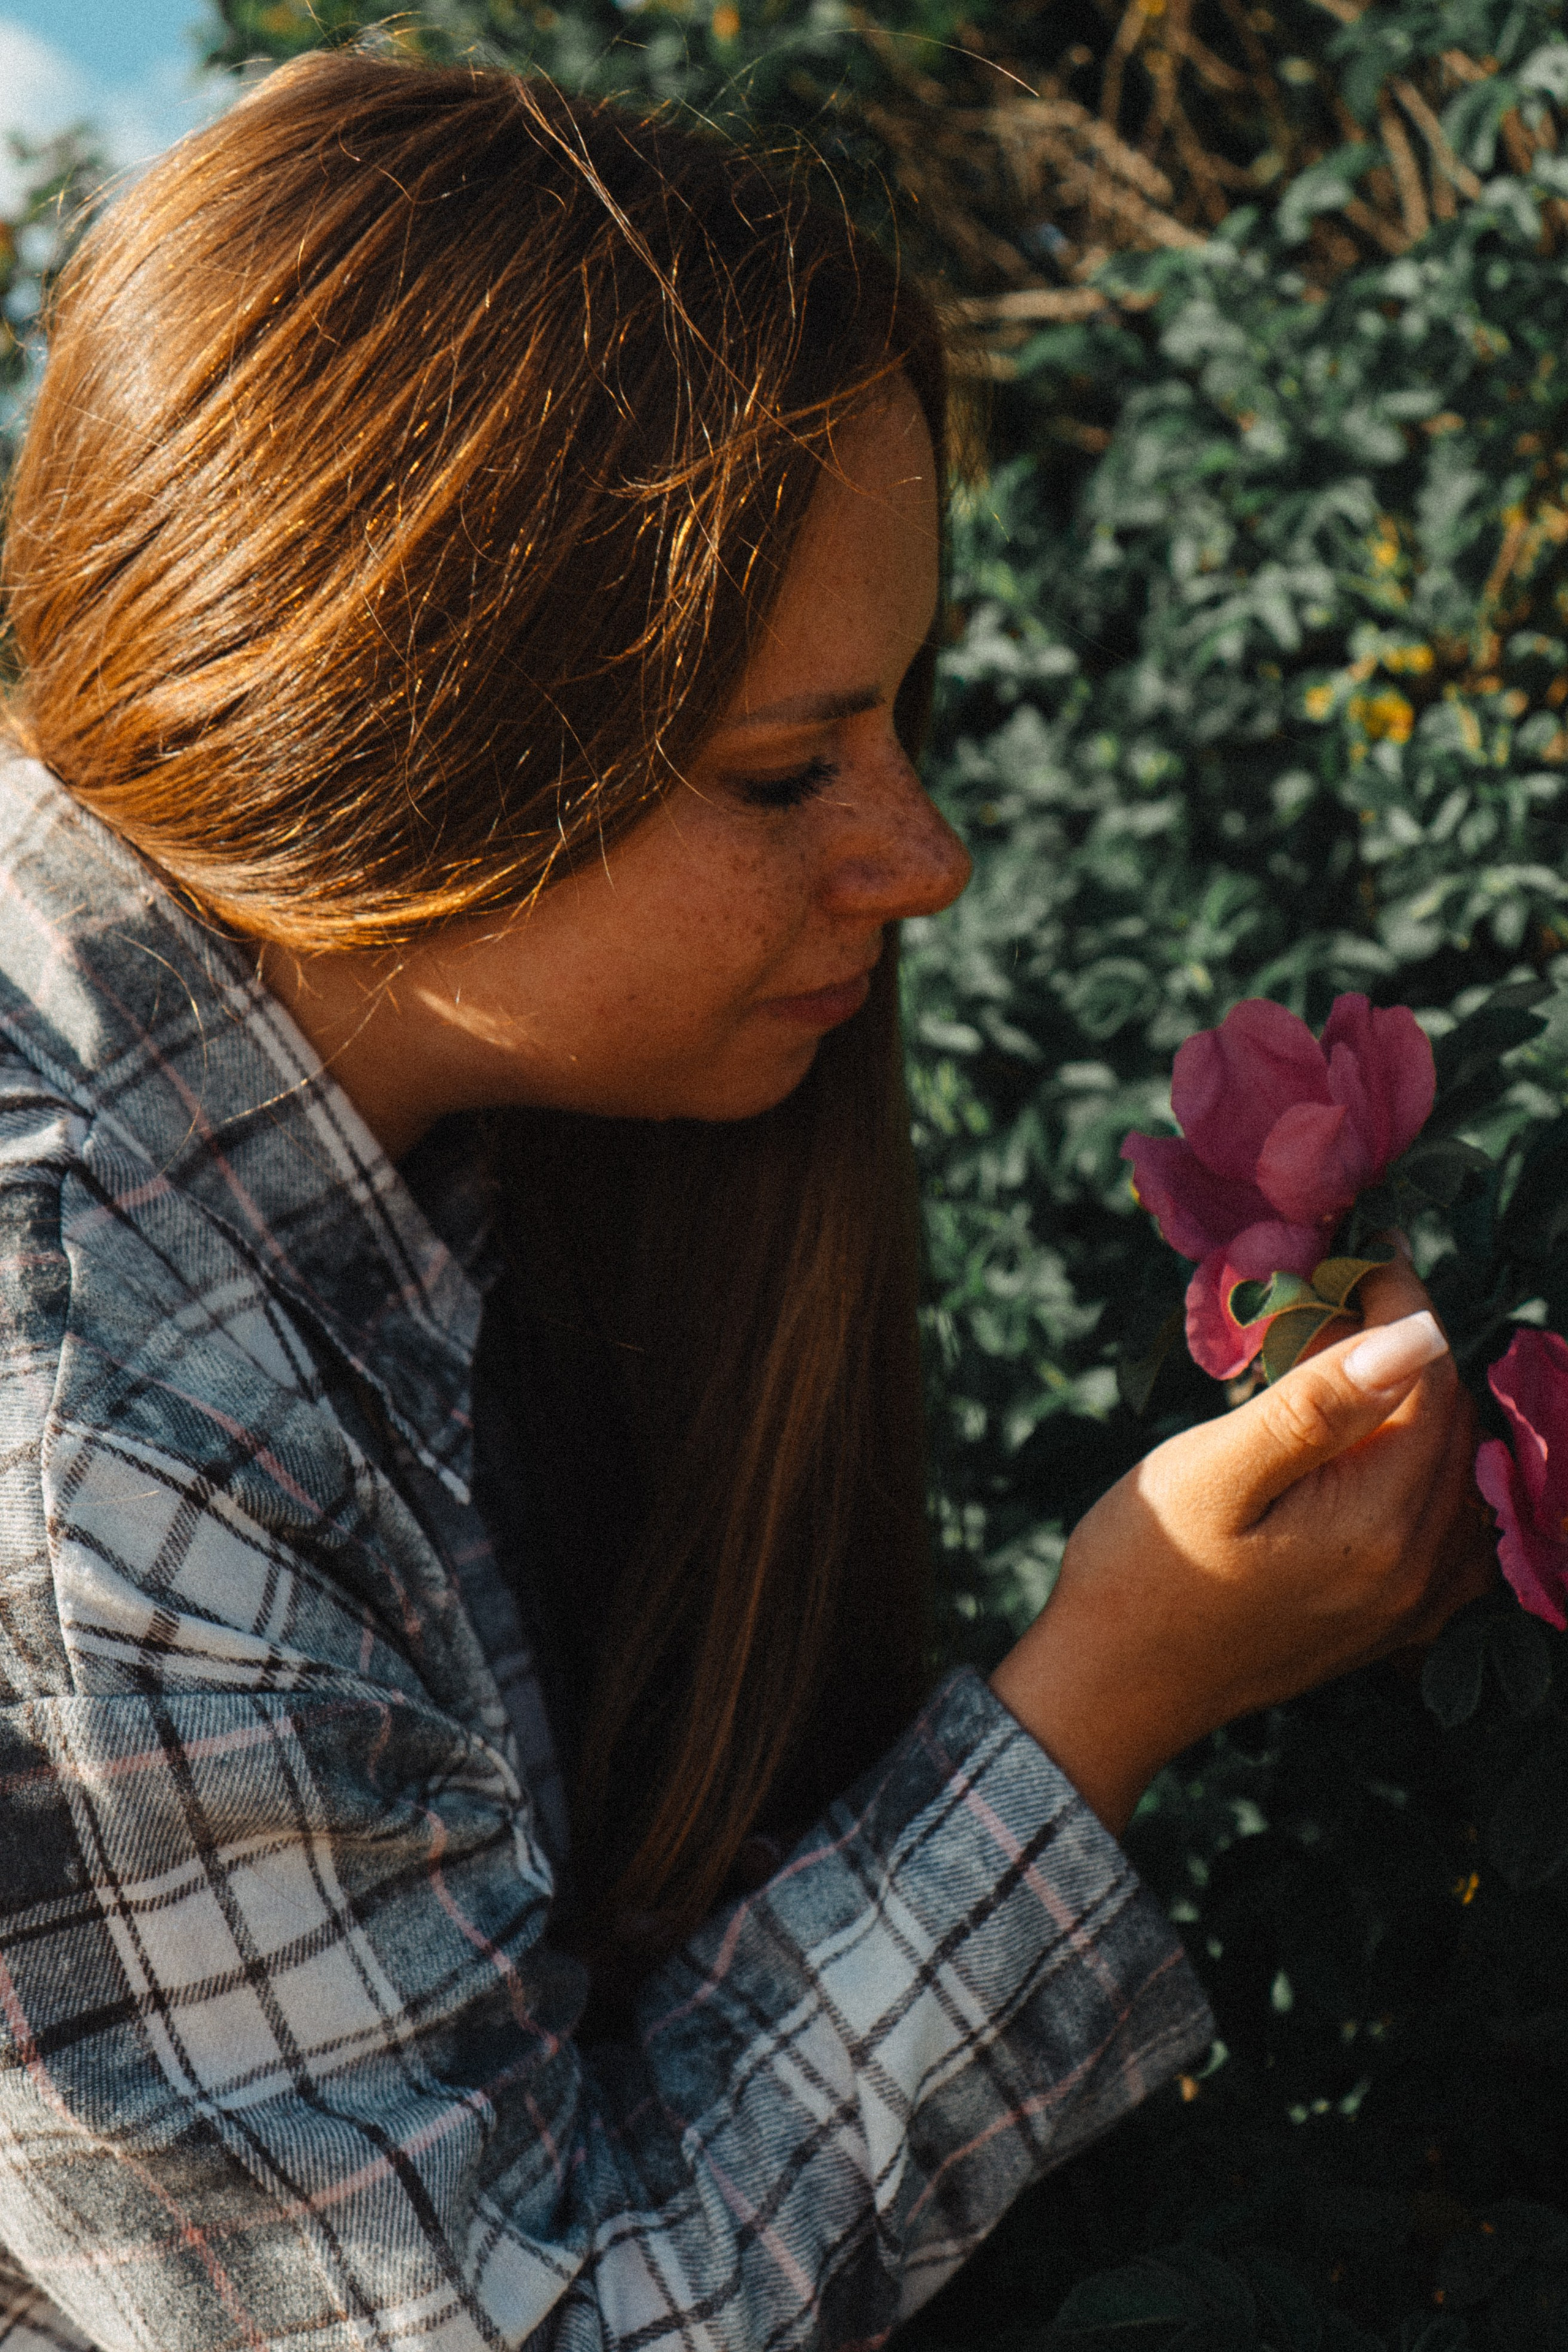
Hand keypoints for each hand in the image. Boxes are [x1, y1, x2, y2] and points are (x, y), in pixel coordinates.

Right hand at [990, 1257, 1494, 1835]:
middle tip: (1332, 1302)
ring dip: (1411, 1405)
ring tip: (1336, 1368)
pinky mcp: (1390, 1622)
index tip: (1356, 1255)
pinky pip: (1447, 1528)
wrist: (1110, 1688)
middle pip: (1449, 1423)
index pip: (1429, 1382)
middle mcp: (1415, 1572)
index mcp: (1376, 1527)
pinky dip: (1422, 1470)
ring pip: (1453, 1469)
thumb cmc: (1142, 1569)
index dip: (1399, 1305)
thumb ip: (1317, 1404)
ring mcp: (1409, 1605)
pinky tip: (1371, 1451)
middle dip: (1403, 1349)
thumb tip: (1418, 1334)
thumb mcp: (1214, 1470)